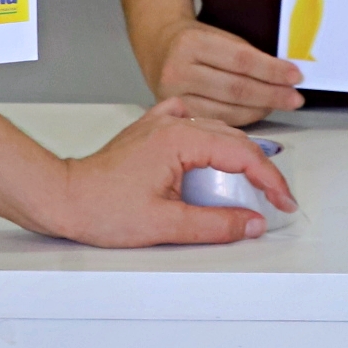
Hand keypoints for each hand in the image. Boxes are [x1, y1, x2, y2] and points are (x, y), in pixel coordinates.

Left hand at [53, 99, 297, 245]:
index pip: (242, 154)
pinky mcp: (151, 131)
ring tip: (251, 185)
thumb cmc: (101, 208)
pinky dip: (210, 137)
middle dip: (260, 171)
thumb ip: (215, 224)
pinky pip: (192, 123)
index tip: (283, 202)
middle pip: (234, 140)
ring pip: (216, 131)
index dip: (270, 180)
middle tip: (275, 200)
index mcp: (180, 139)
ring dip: (238, 156)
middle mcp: (173, 123)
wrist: (64, 197)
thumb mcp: (165, 225)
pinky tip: (212, 153)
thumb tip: (251, 223)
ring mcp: (161, 124)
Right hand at [145, 18, 304, 122]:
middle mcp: (178, 70)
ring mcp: (174, 96)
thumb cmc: (196, 40)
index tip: (295, 76)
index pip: (241, 59)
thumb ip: (247, 54)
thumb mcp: (218, 35)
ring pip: (227, 110)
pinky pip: (217, 121)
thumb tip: (284, 75)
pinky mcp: (176, 114)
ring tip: (280, 105)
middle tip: (295, 98)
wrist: (158, 48)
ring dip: (260, 109)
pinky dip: (242, 119)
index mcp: (192, 42)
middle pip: (235, 88)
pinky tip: (257, 113)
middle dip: (271, 95)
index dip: (271, 70)